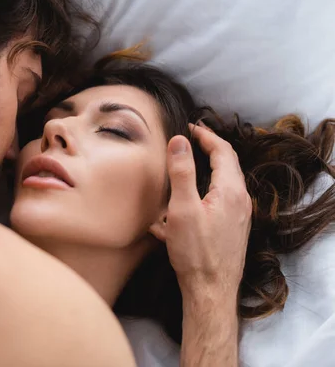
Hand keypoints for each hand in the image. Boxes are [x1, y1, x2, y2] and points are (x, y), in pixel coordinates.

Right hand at [163, 124, 251, 297]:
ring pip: (222, 184)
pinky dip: (204, 192)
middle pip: (227, 165)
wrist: (211, 291)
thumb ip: (181, 172)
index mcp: (230, 191)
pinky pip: (219, 201)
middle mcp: (240, 201)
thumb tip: (179, 141)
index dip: (206, 135)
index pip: (223, 151)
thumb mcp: (183, 209)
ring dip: (206, 170)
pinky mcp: (232, 229)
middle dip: (208, 149)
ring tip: (186, 167)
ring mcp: (238, 216)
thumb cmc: (196, 252)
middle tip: (189, 141)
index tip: (189, 128)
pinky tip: (184, 205)